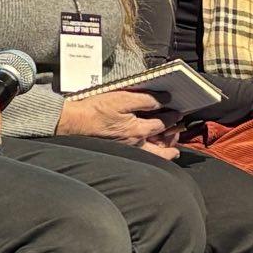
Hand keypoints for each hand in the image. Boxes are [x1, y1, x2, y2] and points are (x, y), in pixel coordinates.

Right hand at [59, 89, 178, 158]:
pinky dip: (150, 154)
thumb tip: (165, 100)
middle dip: (172, 140)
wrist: (73, 124)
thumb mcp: (122, 98)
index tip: (180, 112)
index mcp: (139, 130)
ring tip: (172, 150)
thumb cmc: (95, 110)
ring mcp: (127, 149)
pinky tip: (150, 151)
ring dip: (164, 152)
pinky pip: (140, 154)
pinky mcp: (118, 149)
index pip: (163, 123)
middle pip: (161, 146)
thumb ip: (146, 99)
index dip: (173, 116)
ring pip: (152, 154)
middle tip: (179, 135)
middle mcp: (136, 143)